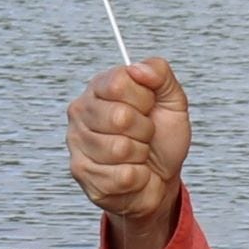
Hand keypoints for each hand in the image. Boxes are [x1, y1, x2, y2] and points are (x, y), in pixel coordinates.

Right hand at [66, 58, 188, 248]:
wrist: (161, 179)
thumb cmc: (162, 139)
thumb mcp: (172, 101)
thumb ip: (159, 74)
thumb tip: (139, 69)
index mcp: (100, 87)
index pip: (119, 83)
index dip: (144, 99)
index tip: (148, 107)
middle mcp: (81, 111)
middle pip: (119, 117)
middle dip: (144, 130)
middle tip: (144, 135)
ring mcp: (77, 143)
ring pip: (120, 149)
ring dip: (140, 155)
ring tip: (137, 154)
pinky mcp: (82, 173)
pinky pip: (122, 176)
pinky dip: (138, 177)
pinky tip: (131, 173)